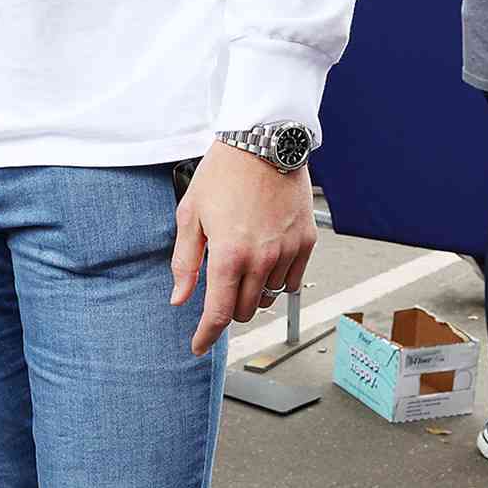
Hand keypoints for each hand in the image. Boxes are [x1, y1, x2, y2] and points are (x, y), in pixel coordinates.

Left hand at [170, 141, 315, 355]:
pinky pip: (292, 280)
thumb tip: (180, 298)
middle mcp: (262, 258)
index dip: (206, 335)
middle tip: (220, 290)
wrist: (263, 142)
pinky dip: (277, 280)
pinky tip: (265, 261)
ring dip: (254, 293)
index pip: (219, 312)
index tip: (198, 346)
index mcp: (228, 254)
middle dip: (229, 309)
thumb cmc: (223, 174)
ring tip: (243, 266)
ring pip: (270, 297)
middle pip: (246, 310)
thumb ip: (185, 262)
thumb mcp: (190, 215)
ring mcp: (288, 252)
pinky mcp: (307, 242)